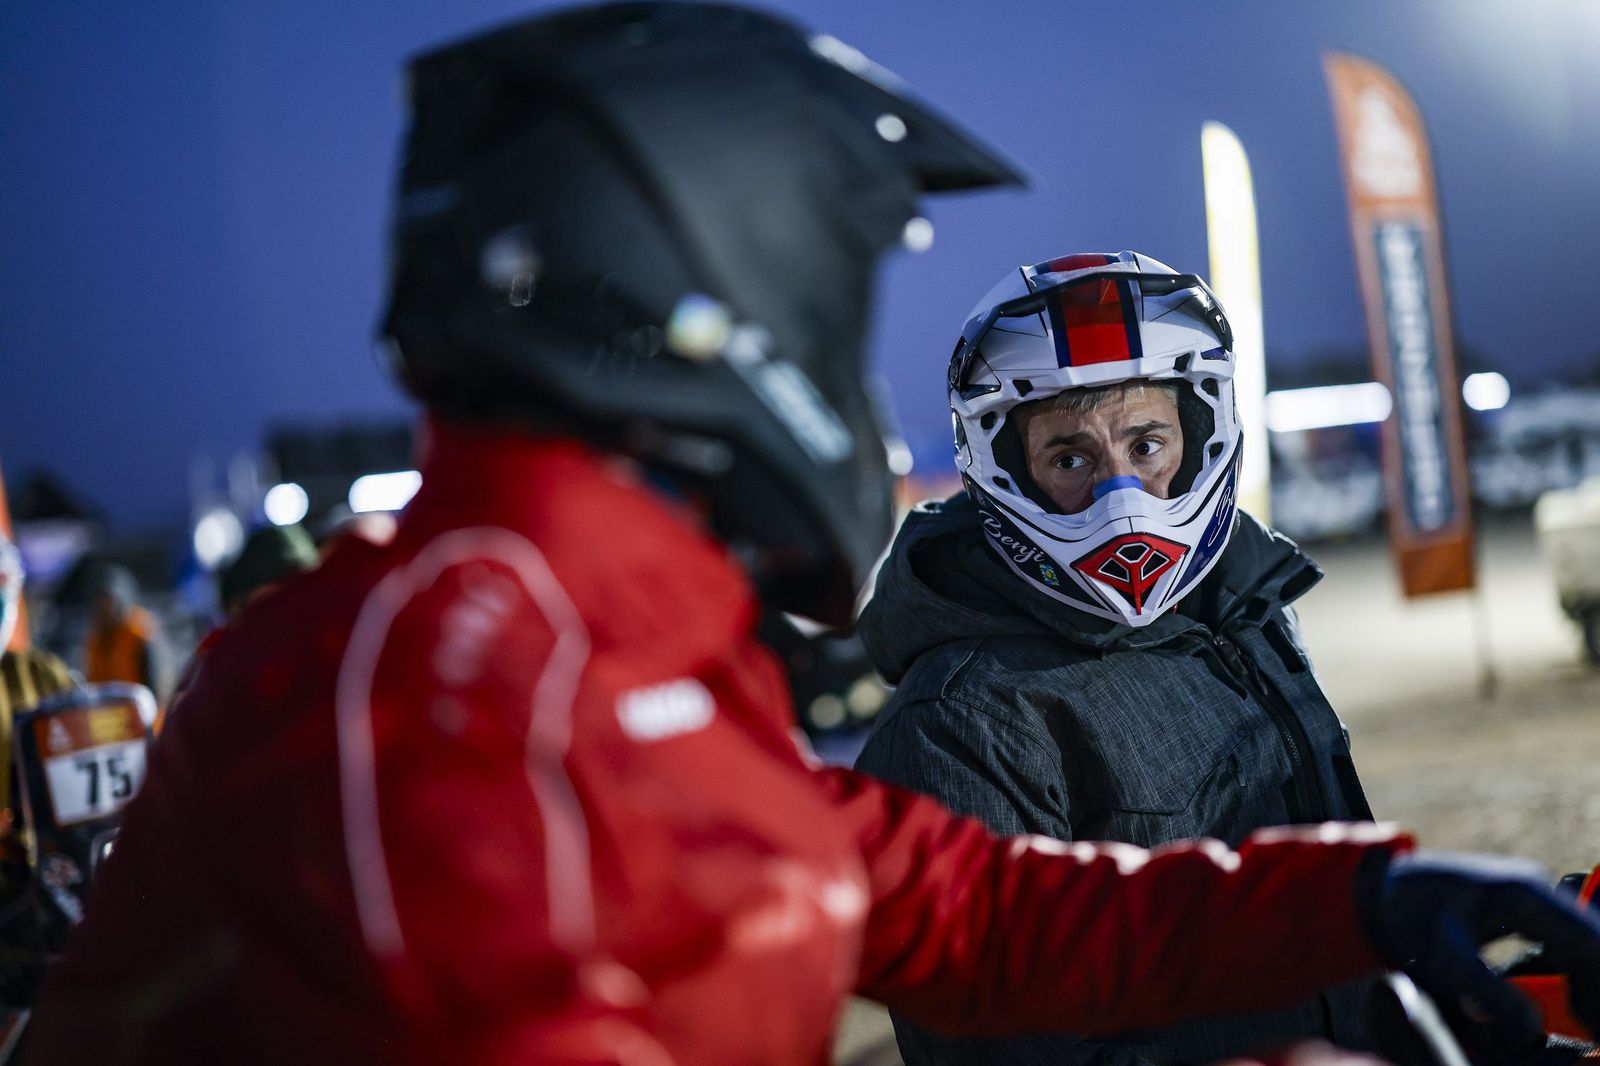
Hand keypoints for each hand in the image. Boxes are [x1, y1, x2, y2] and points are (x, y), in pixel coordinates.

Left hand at [1361, 851, 1599, 1064]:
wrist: (1366, 886)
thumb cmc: (1400, 915)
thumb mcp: (1443, 959)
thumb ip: (1488, 994)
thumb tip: (1530, 1027)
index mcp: (1526, 894)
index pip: (1592, 944)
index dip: (1599, 988)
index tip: (1594, 1024)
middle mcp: (1532, 888)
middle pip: (1589, 944)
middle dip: (1592, 988)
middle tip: (1589, 1029)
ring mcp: (1523, 894)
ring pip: (1575, 943)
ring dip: (1582, 981)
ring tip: (1579, 1021)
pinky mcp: (1510, 906)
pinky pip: (1552, 943)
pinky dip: (1560, 972)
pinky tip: (1550, 1001)